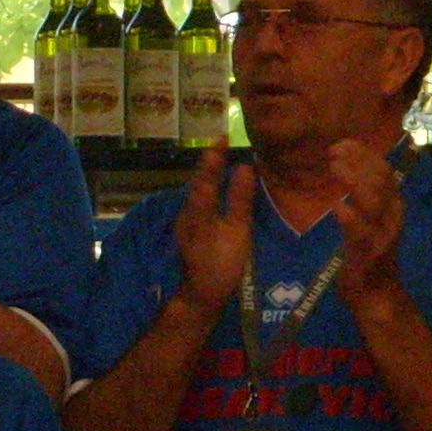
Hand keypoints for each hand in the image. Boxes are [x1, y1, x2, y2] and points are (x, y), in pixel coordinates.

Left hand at [173, 148, 256, 315]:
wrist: (202, 294)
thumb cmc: (222, 262)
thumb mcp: (237, 230)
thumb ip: (240, 198)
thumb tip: (244, 166)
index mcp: (198, 209)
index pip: (206, 175)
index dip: (214, 156)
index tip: (221, 136)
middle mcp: (187, 212)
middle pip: (198, 183)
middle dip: (209, 163)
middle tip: (220, 144)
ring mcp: (187, 224)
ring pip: (197, 193)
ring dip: (208, 176)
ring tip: (219, 161)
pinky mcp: (190, 233)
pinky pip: (199, 203)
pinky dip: (208, 191)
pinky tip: (216, 191)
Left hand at [328, 139, 406, 318]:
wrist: (376, 294)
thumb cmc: (366, 254)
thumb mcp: (367, 219)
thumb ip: (362, 195)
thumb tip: (346, 166)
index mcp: (391, 205)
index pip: (383, 170)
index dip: (364, 154)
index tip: (341, 144)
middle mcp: (391, 215)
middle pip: (381, 179)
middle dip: (359, 160)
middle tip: (333, 152)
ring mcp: (381, 234)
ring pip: (375, 201)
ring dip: (354, 180)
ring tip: (334, 168)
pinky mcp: (368, 253)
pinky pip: (361, 232)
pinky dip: (351, 217)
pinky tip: (337, 206)